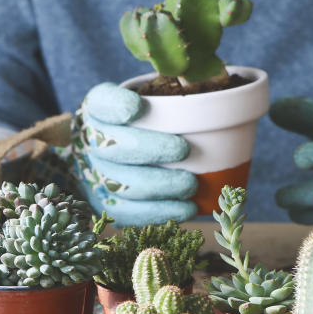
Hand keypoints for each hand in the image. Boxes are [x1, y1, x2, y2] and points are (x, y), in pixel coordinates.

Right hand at [60, 83, 197, 225]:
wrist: (112, 156)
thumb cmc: (144, 125)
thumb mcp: (151, 102)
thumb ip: (174, 101)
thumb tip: (221, 102)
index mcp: (100, 109)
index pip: (102, 103)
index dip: (116, 106)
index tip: (137, 108)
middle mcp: (91, 141)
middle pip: (115, 146)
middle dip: (151, 149)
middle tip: (184, 151)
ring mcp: (94, 175)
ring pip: (123, 183)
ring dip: (160, 186)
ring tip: (191, 185)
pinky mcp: (105, 203)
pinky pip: (128, 212)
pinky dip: (159, 212)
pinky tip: (185, 209)